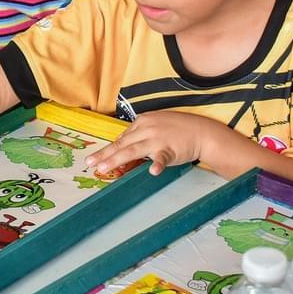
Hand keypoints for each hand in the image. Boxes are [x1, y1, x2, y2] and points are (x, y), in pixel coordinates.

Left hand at [86, 112, 221, 175]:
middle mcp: (146, 129)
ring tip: (104, 168)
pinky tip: (152, 172)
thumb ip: (139, 135)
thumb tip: (123, 147)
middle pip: (121, 144)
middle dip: (104, 155)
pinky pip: (161, 158)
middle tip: (90, 164)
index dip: (108, 150)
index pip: (121, 138)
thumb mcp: (155, 126)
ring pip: (133, 151)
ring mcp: (157, 139)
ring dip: (116, 160)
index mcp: (141, 122)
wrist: (201, 131)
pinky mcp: (170, 149)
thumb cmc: (177, 129)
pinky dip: (157, 164)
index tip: (95, 158)